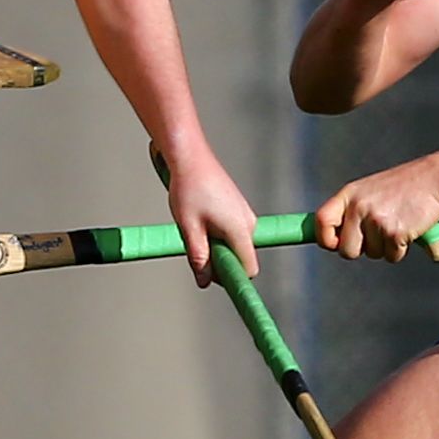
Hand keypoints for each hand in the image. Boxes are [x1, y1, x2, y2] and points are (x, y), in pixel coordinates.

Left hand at [159, 147, 261, 284]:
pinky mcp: (238, 209)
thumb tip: (204, 282)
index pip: (249, 269)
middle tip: (195, 246)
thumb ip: (198, 257)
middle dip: (219, 261)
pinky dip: (217, 234)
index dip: (232, 278)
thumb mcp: (189, 228)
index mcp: (240, 230)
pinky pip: (232, 233)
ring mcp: (245, 215)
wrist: (190, 157)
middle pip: (241, 258)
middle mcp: (249, 223)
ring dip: (216, 246)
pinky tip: (200, 220)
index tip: (213, 278)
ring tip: (195, 228)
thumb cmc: (189, 188)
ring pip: (234, 245)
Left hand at [314, 160, 438, 261]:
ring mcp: (377, 220)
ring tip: (398, 224)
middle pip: (346, 250)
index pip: (322, 221)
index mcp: (349, 194)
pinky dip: (401, 249)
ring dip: (385, 248)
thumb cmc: (406, 186)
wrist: (437, 179)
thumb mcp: (370, 190)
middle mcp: (359, 207)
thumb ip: (353, 210)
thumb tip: (337, 239)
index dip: (325, 238)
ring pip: (372, 254)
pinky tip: (409, 229)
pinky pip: (392, 256)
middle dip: (361, 250)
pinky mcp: (395, 232)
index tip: (334, 244)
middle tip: (377, 236)